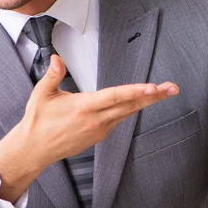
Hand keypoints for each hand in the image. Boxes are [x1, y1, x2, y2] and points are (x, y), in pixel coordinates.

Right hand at [0, 54, 178, 201]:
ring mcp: (99, 130)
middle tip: (173, 88)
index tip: (153, 87)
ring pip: (127, 113)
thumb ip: (52, 74)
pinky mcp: (99, 135)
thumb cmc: (38, 121)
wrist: (35, 149)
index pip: (115, 96)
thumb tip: (57, 58)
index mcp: (84, 107)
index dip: (136, 91)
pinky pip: (118, 119)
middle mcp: (96, 120)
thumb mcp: (41, 94)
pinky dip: (130, 109)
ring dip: (145, 102)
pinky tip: (138, 101)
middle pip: (130, 105)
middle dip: (154, 96)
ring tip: (163, 92)